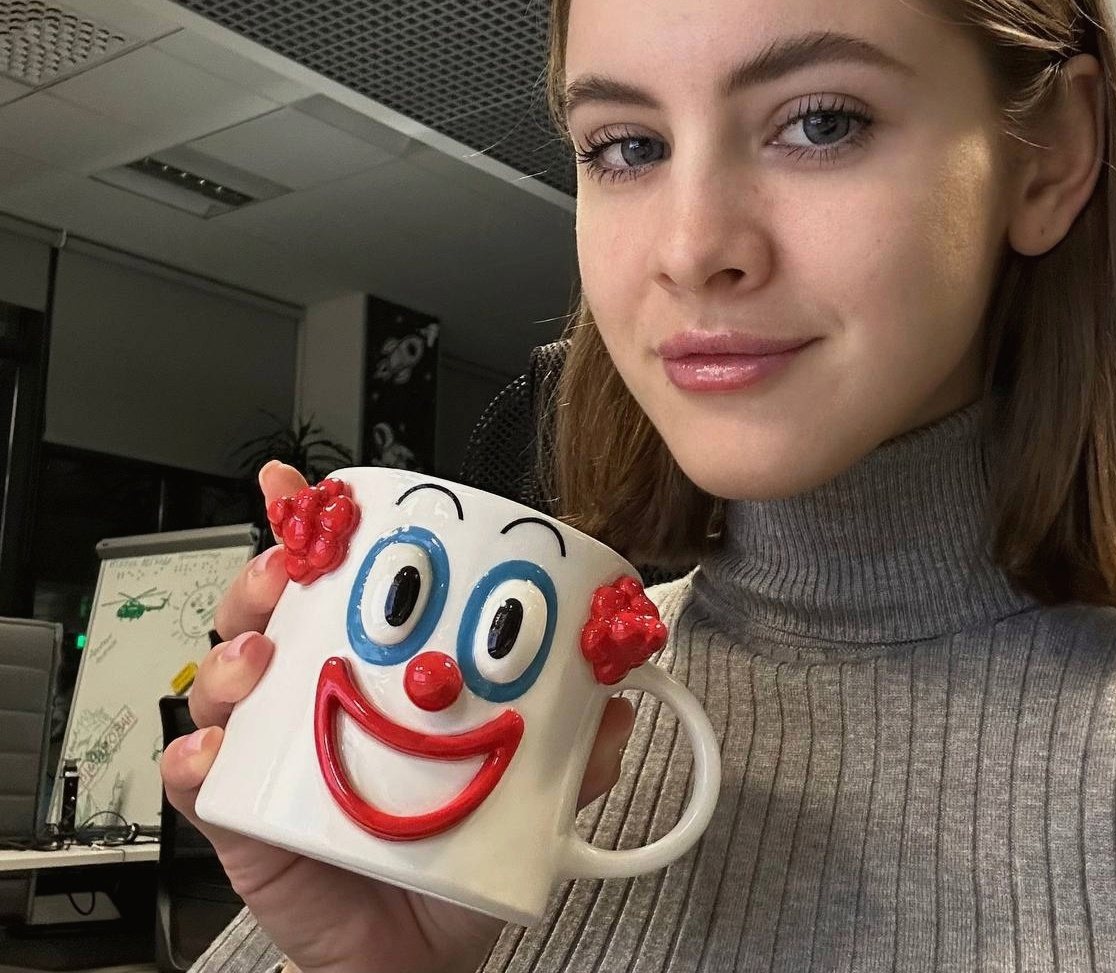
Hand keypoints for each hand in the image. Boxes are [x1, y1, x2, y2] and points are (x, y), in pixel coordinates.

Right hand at [161, 461, 635, 972]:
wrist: (412, 953)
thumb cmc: (456, 854)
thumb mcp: (526, 794)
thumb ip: (573, 751)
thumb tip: (618, 703)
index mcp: (376, 670)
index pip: (338, 586)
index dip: (311, 529)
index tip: (298, 488)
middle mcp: (316, 696)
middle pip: (269, 613)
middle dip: (266, 576)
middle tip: (288, 573)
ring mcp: (272, 752)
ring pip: (225, 678)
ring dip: (232, 656)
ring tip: (259, 660)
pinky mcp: (242, 817)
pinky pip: (200, 780)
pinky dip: (197, 761)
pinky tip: (217, 756)